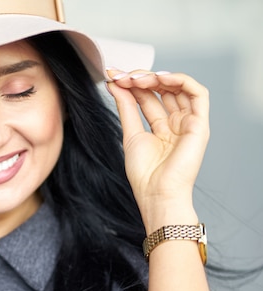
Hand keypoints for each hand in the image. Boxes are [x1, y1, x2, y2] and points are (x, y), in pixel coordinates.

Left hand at [106, 70, 209, 228]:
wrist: (157, 193)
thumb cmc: (145, 174)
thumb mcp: (130, 133)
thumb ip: (126, 107)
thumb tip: (116, 84)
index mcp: (161, 128)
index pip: (148, 97)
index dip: (132, 84)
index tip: (113, 77)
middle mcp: (177, 123)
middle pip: (162, 90)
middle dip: (141, 78)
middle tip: (122, 76)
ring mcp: (189, 123)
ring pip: (179, 88)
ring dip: (157, 77)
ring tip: (136, 78)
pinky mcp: (200, 124)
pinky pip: (198, 93)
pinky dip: (180, 80)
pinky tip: (160, 79)